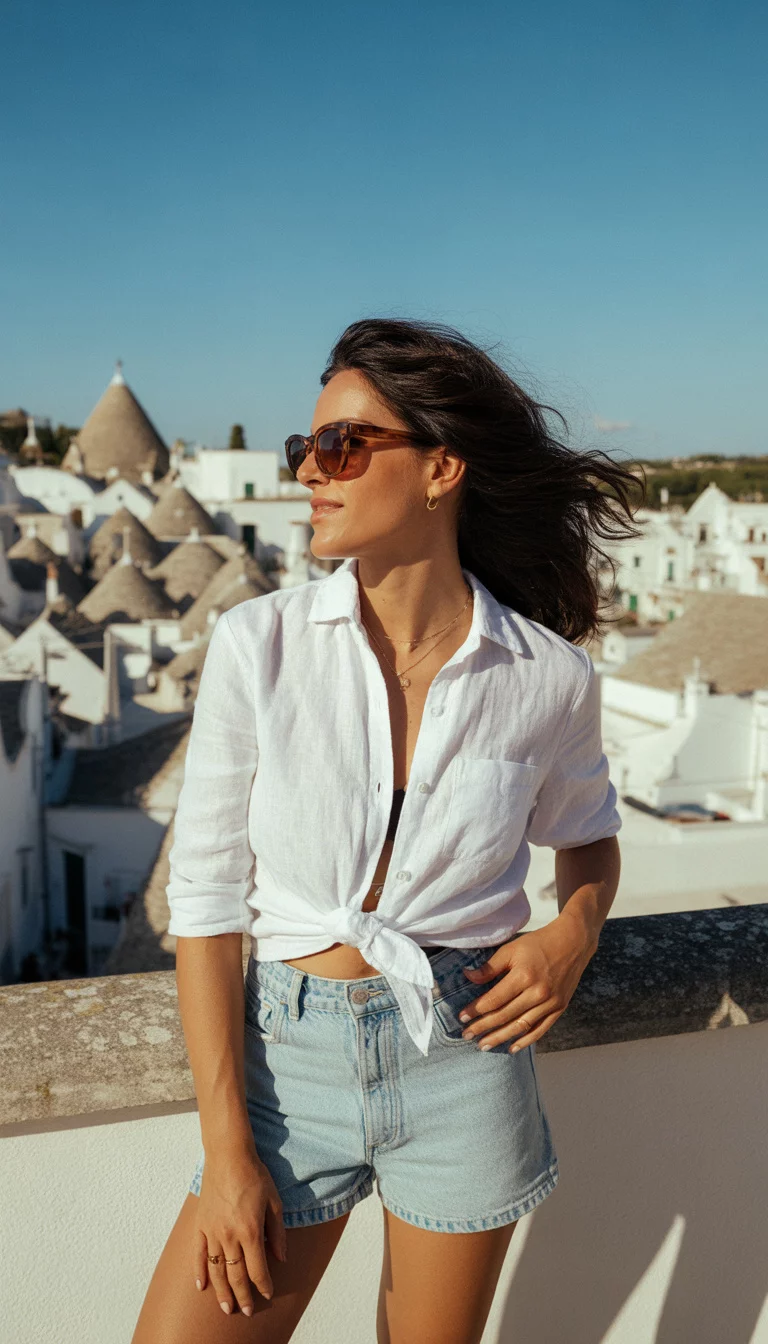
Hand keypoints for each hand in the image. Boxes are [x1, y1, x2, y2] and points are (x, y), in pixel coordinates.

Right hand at [193, 1151, 287, 1315]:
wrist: (228, 1156)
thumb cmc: (255, 1176)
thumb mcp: (274, 1202)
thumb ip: (278, 1233)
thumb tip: (281, 1258)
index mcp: (250, 1231)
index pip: (257, 1269)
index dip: (263, 1285)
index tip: (267, 1295)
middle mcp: (230, 1236)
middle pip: (236, 1275)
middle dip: (242, 1295)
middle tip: (245, 1311)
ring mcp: (213, 1232)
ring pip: (217, 1270)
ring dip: (221, 1291)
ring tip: (226, 1307)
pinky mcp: (201, 1225)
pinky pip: (198, 1254)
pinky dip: (199, 1271)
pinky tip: (201, 1286)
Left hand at [457, 917, 597, 1052]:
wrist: (573, 942)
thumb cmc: (539, 944)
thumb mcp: (511, 949)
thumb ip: (490, 967)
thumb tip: (467, 977)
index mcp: (523, 976)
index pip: (494, 1000)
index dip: (476, 1010)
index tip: (462, 1017)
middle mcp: (537, 992)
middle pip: (505, 1016)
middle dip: (483, 1027)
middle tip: (467, 1035)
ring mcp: (550, 1002)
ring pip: (520, 1026)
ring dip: (500, 1038)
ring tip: (483, 1045)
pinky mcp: (559, 1008)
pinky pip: (540, 1029)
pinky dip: (526, 1041)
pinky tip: (512, 1047)